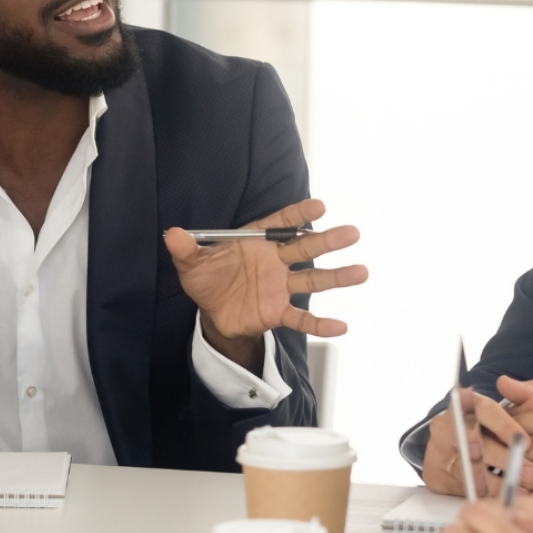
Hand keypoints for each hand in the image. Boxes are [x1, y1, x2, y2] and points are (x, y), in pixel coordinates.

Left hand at [163, 199, 365, 372]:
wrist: (212, 313)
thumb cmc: (207, 280)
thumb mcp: (192, 264)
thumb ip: (185, 249)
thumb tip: (172, 234)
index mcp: (257, 241)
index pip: (281, 224)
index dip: (299, 215)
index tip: (319, 206)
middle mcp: (274, 261)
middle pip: (305, 247)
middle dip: (328, 240)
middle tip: (352, 233)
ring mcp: (280, 286)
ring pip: (312, 279)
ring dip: (336, 277)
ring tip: (360, 272)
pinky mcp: (278, 312)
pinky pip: (301, 318)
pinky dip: (319, 324)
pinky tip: (340, 326)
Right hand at [420, 378, 532, 498]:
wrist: (462, 450)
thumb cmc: (496, 430)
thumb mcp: (517, 412)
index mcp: (466, 403)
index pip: (484, 409)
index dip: (506, 426)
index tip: (527, 441)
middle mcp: (447, 423)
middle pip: (475, 440)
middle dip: (505, 458)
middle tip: (531, 472)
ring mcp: (438, 449)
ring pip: (468, 467)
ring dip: (496, 480)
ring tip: (522, 491)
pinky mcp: (434, 474)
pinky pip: (460, 487)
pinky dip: (484, 494)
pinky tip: (504, 500)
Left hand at [506, 381, 532, 514]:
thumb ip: (531, 397)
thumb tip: (501, 382)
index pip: (509, 425)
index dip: (501, 441)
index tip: (500, 450)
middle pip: (514, 453)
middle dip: (508, 466)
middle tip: (508, 473)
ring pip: (524, 477)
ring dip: (522, 486)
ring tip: (528, 487)